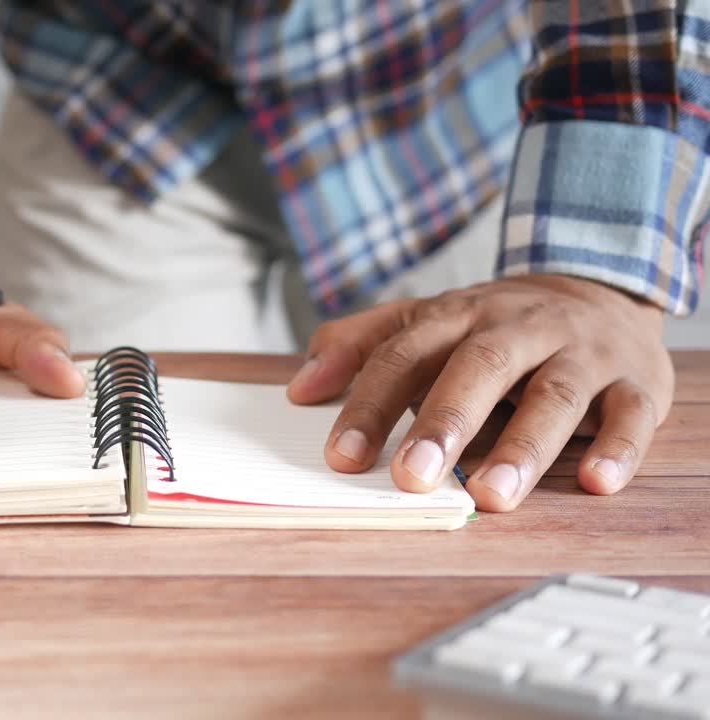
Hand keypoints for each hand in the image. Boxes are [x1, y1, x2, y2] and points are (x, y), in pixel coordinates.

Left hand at [286, 275, 673, 511]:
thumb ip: (358, 347)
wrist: (596, 289)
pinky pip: (630, 413)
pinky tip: (595, 481)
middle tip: (412, 477)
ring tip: (492, 494)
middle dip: (444, 423)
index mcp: (458, 315)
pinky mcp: (636, 380)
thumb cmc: (492, 326)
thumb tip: (299, 389)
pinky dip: (617, 447)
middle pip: (479, 368)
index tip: (341, 458)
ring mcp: (581, 351)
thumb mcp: (423, 322)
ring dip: (524, 447)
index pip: (405, 356)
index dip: (370, 406)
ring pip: (554, 393)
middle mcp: (519, 327)